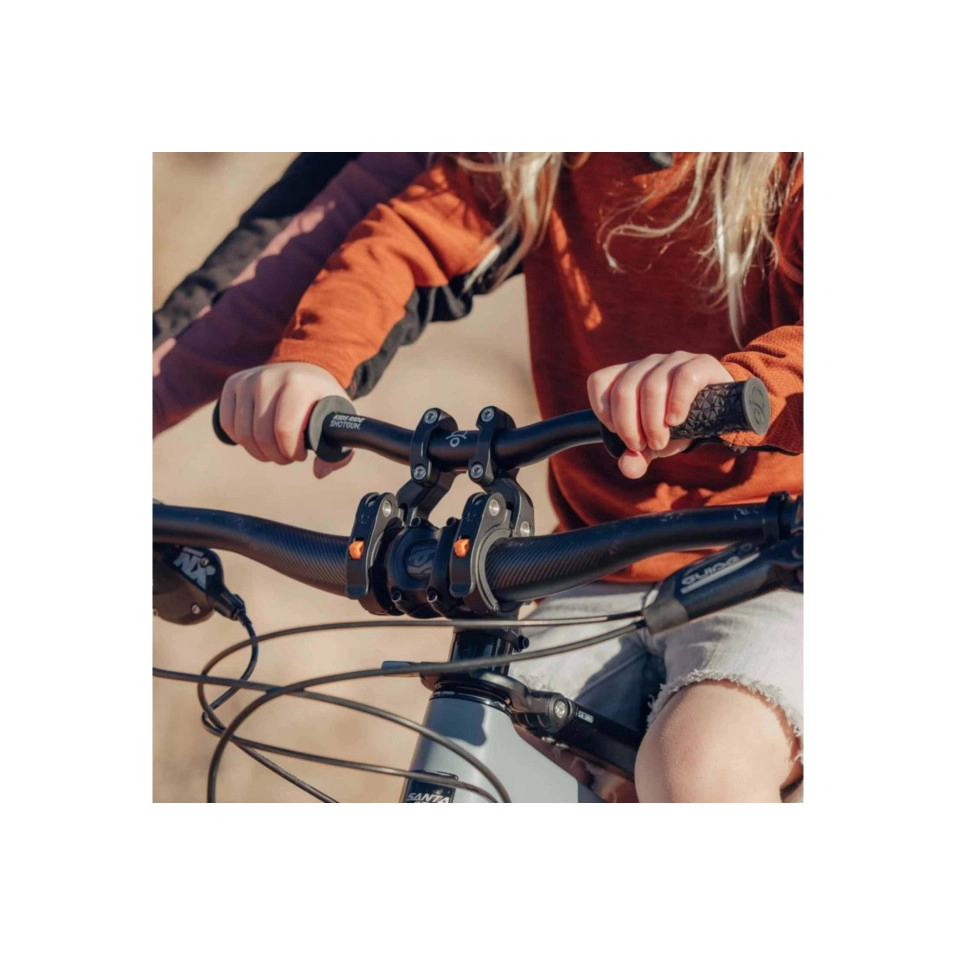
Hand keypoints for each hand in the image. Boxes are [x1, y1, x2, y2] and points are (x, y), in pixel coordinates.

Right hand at [218, 362, 353, 478]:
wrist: (304, 370)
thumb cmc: (322, 401)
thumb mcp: (338, 421)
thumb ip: (339, 452)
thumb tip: (319, 472)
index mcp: (298, 385)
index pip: (284, 429)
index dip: (291, 451)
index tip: (301, 454)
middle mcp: (269, 378)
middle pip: (261, 435)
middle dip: (276, 455)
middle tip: (287, 455)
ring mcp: (248, 380)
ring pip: (243, 433)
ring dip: (259, 452)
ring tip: (275, 449)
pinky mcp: (233, 384)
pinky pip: (228, 424)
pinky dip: (242, 440)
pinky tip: (258, 438)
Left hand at [587, 351, 733, 479]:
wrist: (721, 413)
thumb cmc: (680, 425)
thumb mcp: (655, 444)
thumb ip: (637, 457)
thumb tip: (628, 467)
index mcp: (628, 376)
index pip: (599, 381)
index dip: (603, 410)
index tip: (619, 434)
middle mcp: (647, 364)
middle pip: (624, 389)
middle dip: (629, 426)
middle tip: (643, 445)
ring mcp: (673, 360)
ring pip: (651, 386)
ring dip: (652, 422)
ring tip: (661, 441)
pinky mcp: (700, 363)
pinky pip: (683, 378)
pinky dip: (676, 404)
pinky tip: (676, 421)